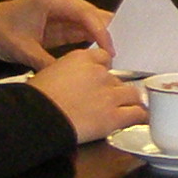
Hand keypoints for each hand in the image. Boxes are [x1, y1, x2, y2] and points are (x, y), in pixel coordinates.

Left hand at [0, 0, 108, 68]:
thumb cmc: (2, 31)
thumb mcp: (23, 50)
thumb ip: (46, 62)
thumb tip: (69, 78)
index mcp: (53, 0)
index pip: (85, 14)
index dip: (101, 33)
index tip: (110, 52)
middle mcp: (62, 1)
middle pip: (93, 15)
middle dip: (109, 33)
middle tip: (126, 51)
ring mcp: (64, 11)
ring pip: (91, 23)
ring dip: (103, 38)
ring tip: (118, 56)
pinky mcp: (62, 22)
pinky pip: (83, 30)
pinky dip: (93, 41)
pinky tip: (103, 55)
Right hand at [30, 46, 144, 142]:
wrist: (38, 117)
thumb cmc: (36, 98)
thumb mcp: (49, 72)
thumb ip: (68, 71)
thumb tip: (71, 80)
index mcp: (82, 58)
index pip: (104, 58)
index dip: (104, 70)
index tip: (103, 78)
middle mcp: (100, 73)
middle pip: (118, 79)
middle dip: (115, 90)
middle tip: (110, 100)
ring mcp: (109, 95)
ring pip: (133, 94)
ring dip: (131, 102)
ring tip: (130, 109)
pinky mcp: (114, 116)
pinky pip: (137, 114)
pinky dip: (140, 117)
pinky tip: (140, 119)